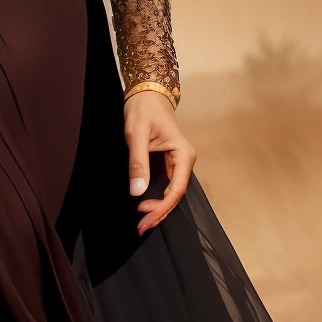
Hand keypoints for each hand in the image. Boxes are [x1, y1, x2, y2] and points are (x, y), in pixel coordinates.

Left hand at [124, 89, 194, 235]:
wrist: (147, 94)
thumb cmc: (144, 110)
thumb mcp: (137, 135)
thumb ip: (138, 163)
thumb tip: (137, 191)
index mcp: (183, 154)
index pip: (176, 189)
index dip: (162, 206)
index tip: (144, 215)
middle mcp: (185, 160)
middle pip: (176, 195)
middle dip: (160, 212)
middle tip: (141, 227)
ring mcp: (178, 163)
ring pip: (172, 193)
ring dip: (159, 209)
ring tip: (143, 222)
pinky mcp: (169, 163)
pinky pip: (167, 186)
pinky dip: (157, 199)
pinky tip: (147, 208)